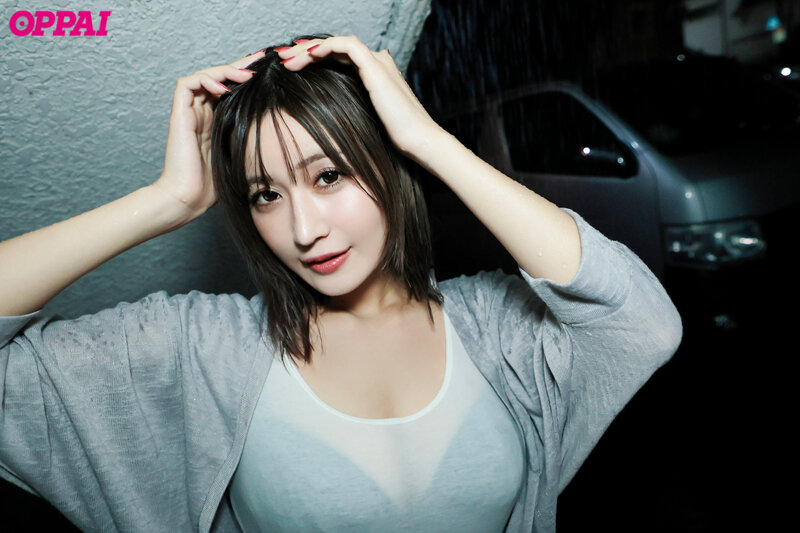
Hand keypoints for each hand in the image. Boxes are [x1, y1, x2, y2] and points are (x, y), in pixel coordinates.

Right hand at [152, 50, 263, 220]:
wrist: (189, 198)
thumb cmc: (215, 185)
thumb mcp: (243, 153)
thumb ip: (252, 135)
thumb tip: (280, 123)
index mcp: (216, 120)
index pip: (231, 89)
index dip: (247, 77)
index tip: (270, 71)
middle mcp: (202, 112)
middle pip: (219, 77)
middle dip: (240, 66)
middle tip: (262, 60)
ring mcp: (189, 112)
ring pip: (205, 75)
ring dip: (226, 70)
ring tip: (247, 74)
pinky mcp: (179, 114)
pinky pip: (187, 84)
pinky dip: (205, 79)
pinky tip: (223, 87)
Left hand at [275, 36, 444, 159]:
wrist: (417, 141)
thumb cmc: (394, 139)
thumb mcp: (364, 122)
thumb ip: (349, 112)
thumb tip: (325, 119)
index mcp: (373, 74)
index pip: (336, 57)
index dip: (312, 59)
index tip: (290, 68)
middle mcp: (375, 63)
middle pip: (333, 48)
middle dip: (305, 52)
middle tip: (282, 58)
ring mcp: (376, 63)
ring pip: (335, 44)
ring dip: (309, 49)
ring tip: (287, 59)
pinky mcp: (375, 67)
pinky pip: (346, 46)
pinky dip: (325, 47)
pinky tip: (308, 56)